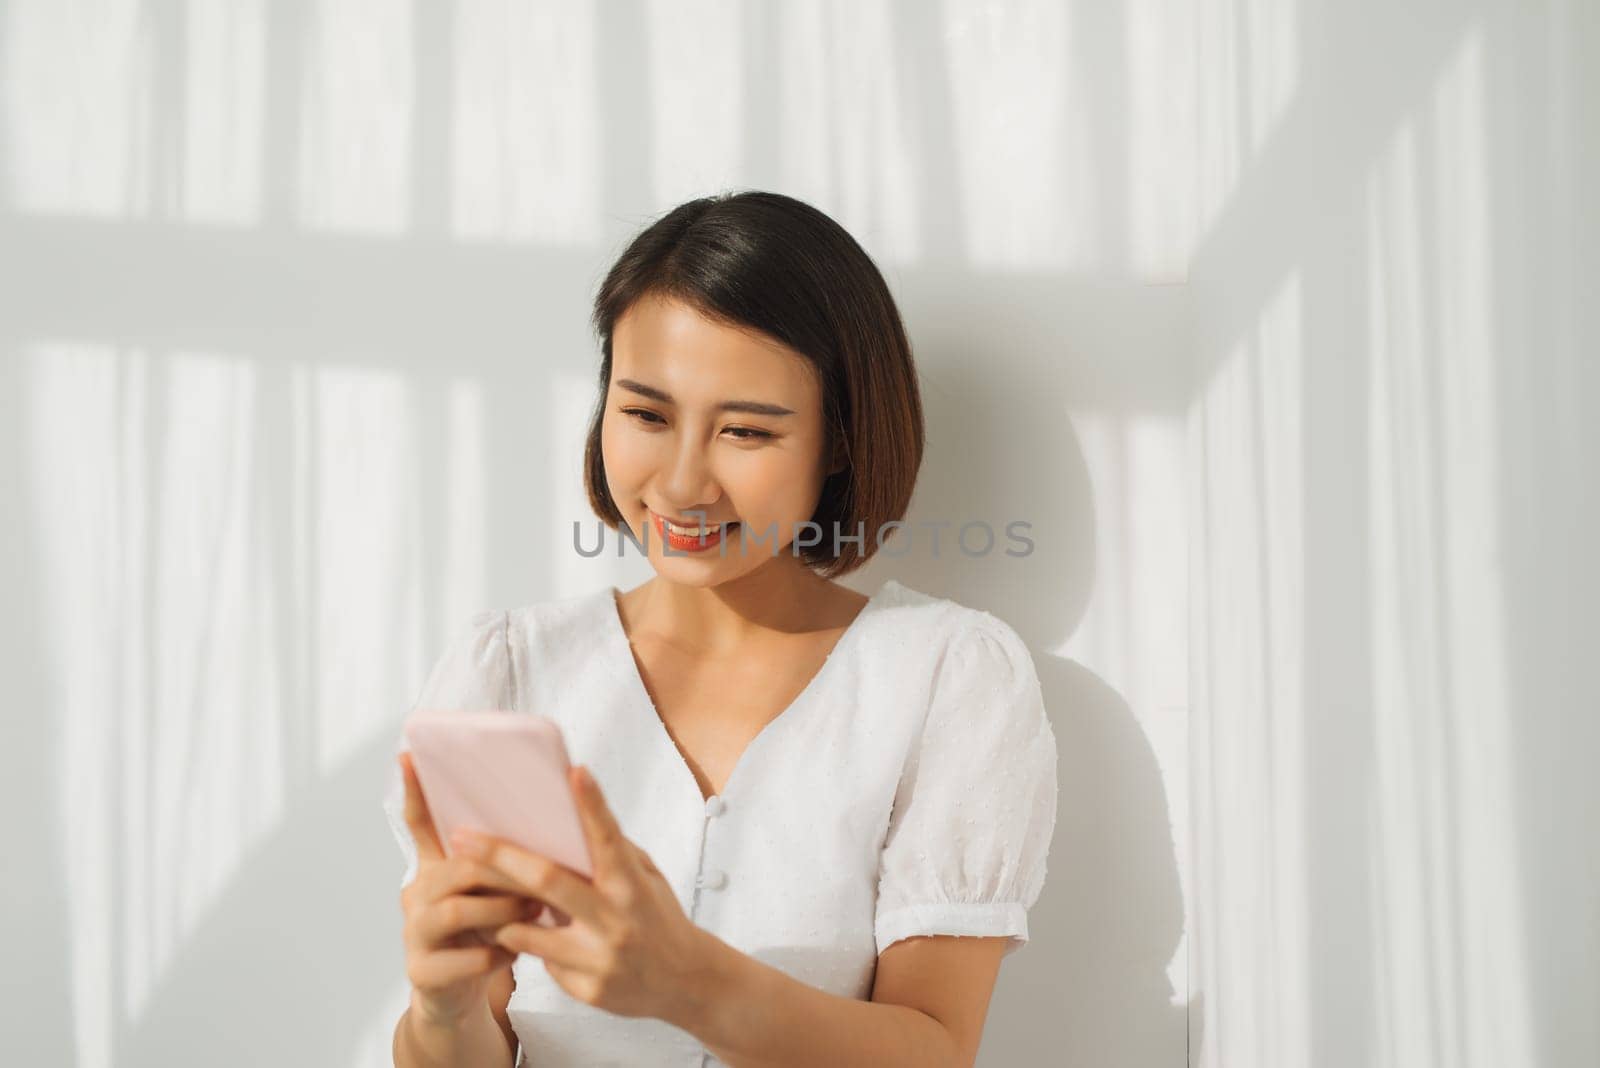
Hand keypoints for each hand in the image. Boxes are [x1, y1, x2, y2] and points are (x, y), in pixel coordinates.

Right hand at [396, 751, 537, 1026]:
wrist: (460, 996)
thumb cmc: (485, 933)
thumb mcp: (492, 893)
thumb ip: (503, 860)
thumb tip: (544, 819)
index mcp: (435, 868)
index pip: (420, 823)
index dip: (413, 791)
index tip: (407, 756)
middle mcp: (416, 894)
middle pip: (455, 868)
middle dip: (501, 869)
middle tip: (540, 877)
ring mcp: (414, 933)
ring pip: (454, 910)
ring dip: (500, 910)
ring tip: (533, 912)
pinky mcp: (421, 972)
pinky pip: (462, 958)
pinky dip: (494, 955)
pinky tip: (514, 954)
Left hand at [450, 765, 713, 1023]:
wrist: (686, 982)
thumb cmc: (659, 917)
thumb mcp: (646, 879)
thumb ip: (612, 854)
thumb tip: (574, 818)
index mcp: (632, 885)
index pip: (608, 839)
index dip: (592, 805)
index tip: (574, 771)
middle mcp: (616, 919)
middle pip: (548, 882)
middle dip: (499, 856)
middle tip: (461, 836)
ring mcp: (600, 958)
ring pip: (528, 932)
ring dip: (497, 912)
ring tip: (471, 893)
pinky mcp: (588, 989)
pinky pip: (543, 962)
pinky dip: (533, 946)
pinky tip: (531, 940)